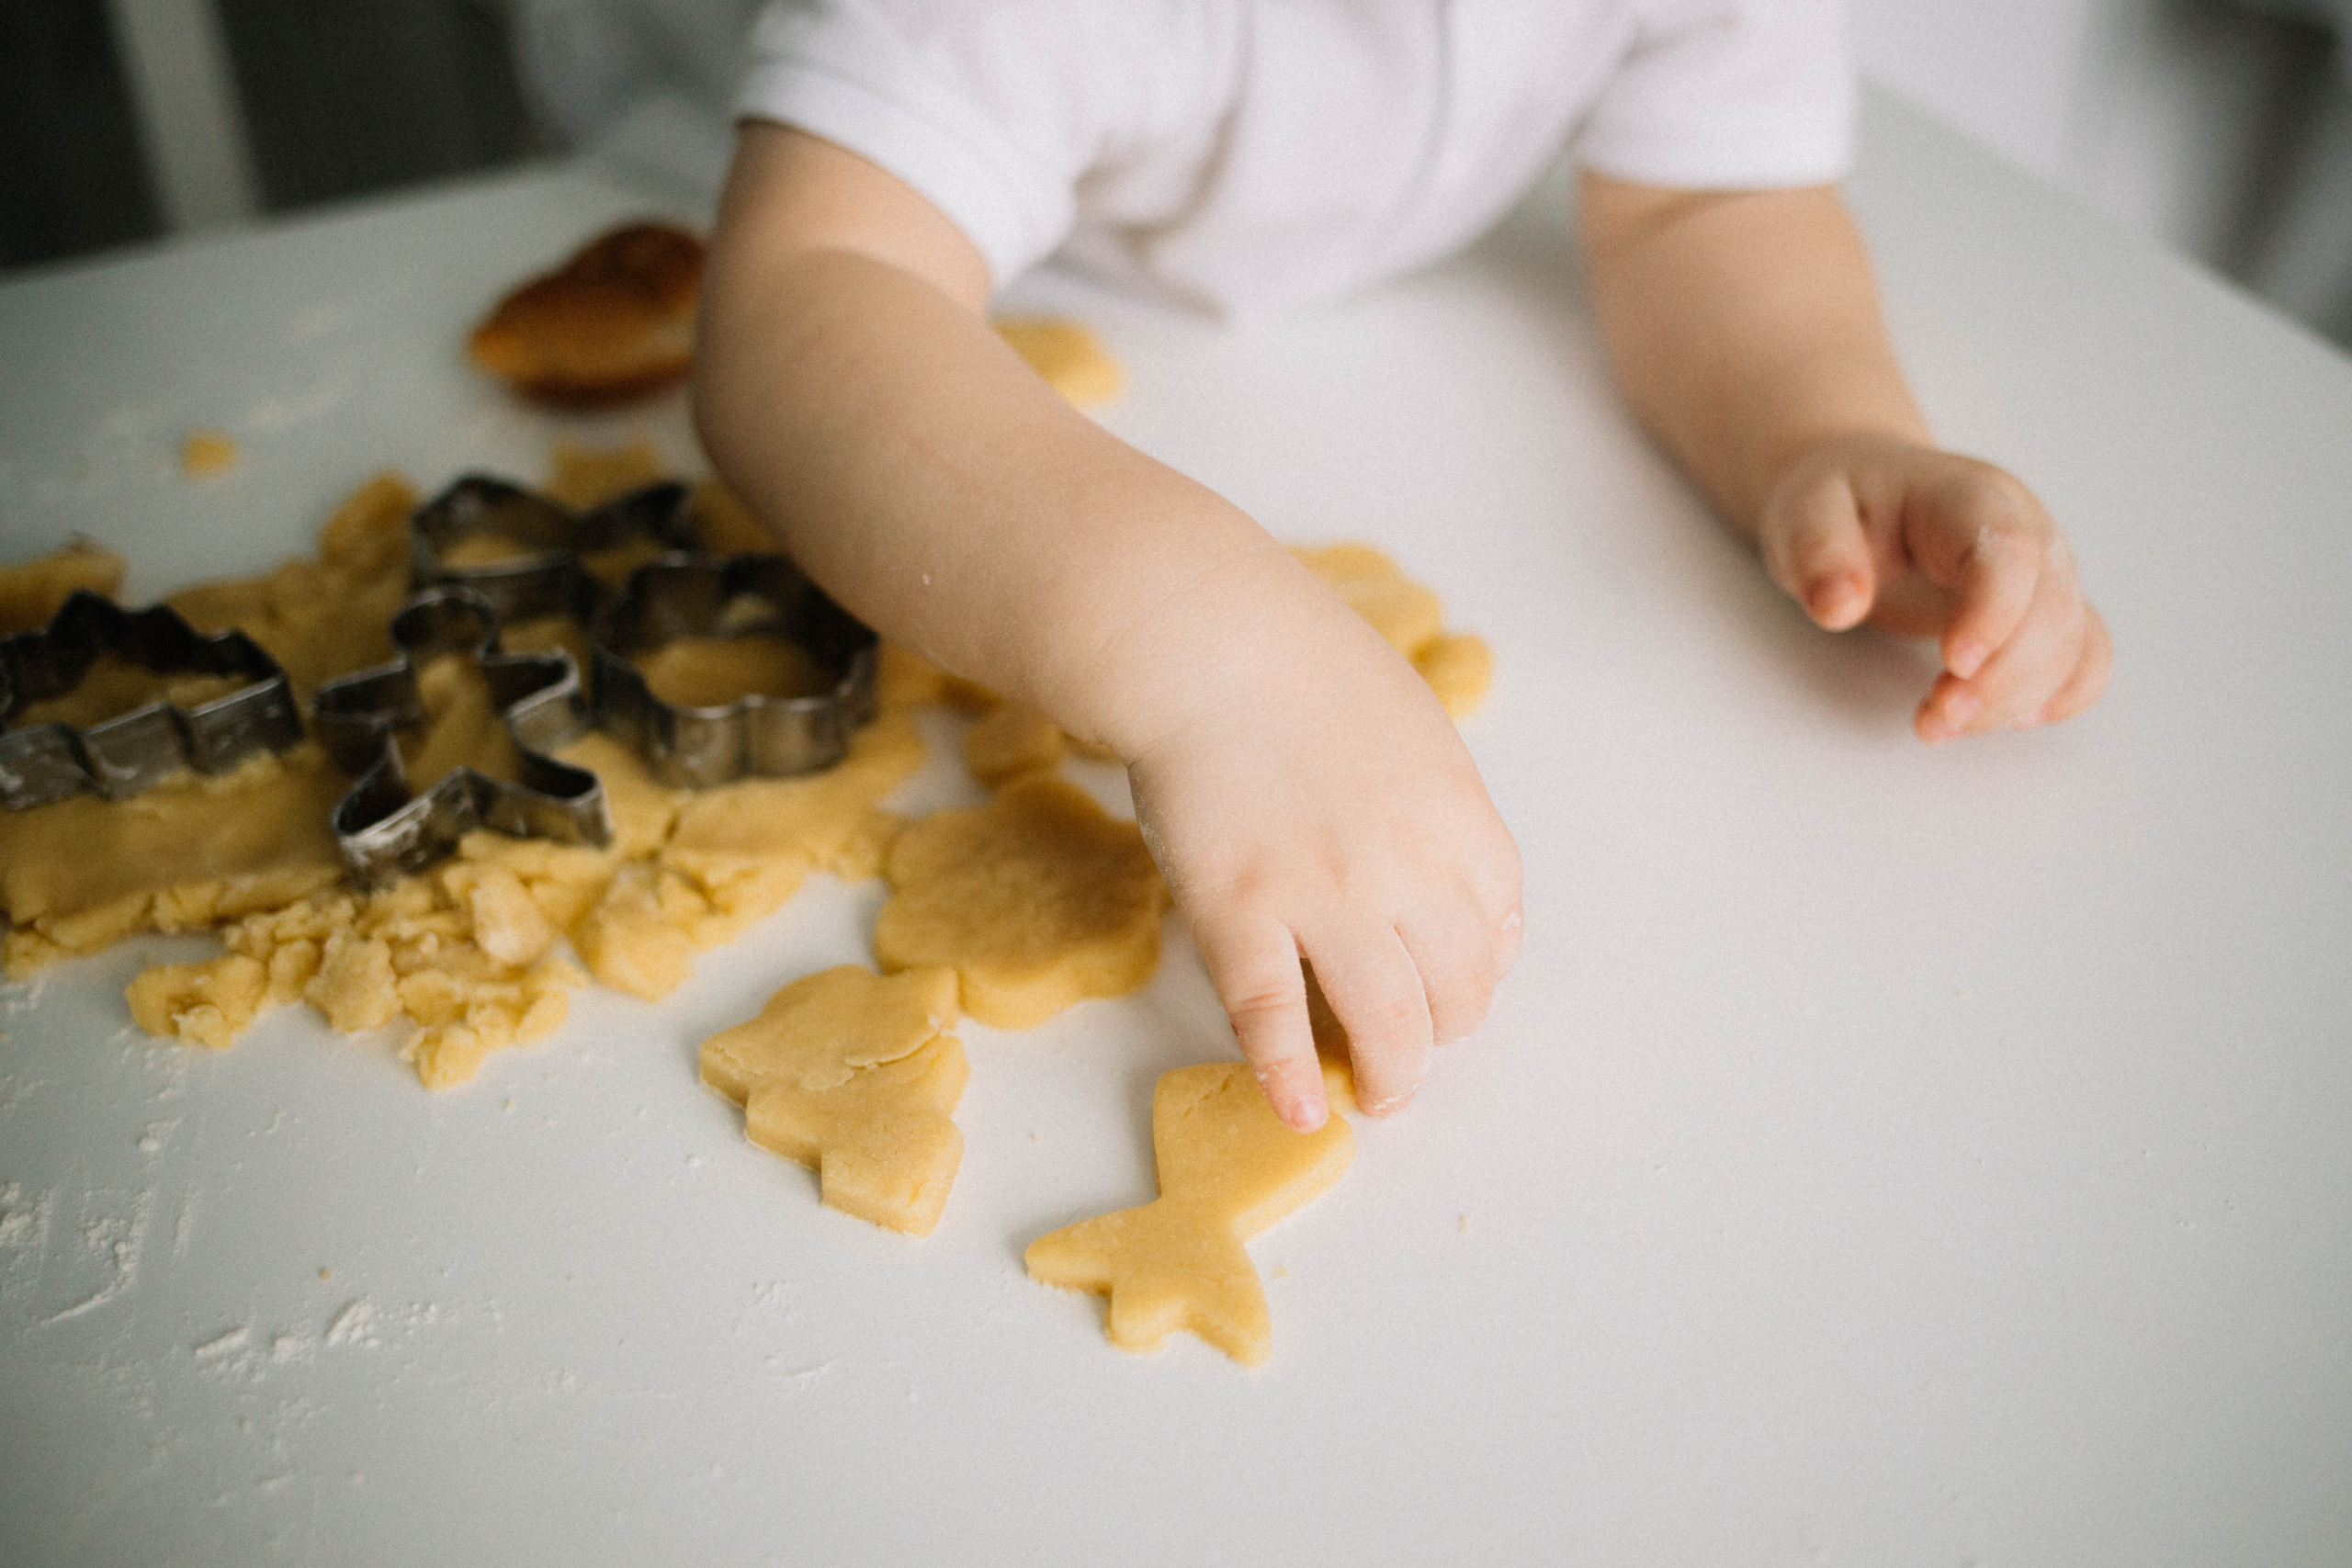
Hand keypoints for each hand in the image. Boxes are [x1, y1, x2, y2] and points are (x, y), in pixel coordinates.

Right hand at [1112, 554, 1521, 1131]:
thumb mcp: (1409, 722)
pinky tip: (1300, 1109)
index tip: (1454, 986)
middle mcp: (1408, 868)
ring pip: (1385, 1023)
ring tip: (1378, 1097)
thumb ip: (1432, 802)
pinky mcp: (1239, 915)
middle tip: (1415, 1049)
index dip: (1479, 970)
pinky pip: (1273, 1019)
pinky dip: (1289, 1075)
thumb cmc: (1297, 661)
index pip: (1499, 929)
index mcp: (1458, 815)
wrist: (1204, 639)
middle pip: (1455, 991)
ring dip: (1391, 1077)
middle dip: (1442, 1034)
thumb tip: (1433, 867)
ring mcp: (1324, 897)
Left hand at [1757, 434, 2111, 740]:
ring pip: (2069, 640)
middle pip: (2051, 605)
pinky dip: (2060, 695)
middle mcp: (2025, 528)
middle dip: (2002, 676)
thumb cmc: (1840, 505)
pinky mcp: (2044, 610)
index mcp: (1966, 496)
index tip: (1953, 663)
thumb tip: (1838, 606)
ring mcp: (2043, 571)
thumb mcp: (1804, 513)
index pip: (2009, 548)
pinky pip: (2086, 655)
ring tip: (1937, 723)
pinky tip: (2008, 721)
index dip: (1994, 610)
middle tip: (1934, 717)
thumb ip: (1818, 552)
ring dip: (2015, 698)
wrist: (1866, 494)